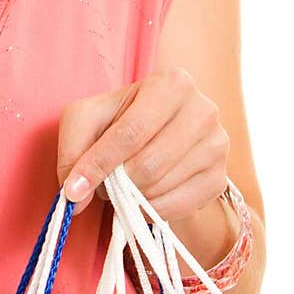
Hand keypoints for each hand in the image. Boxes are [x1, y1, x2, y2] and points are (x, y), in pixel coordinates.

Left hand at [56, 68, 229, 220]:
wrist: (157, 135)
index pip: (130, 132)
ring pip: (161, 187)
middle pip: (149, 164)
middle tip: (103, 182)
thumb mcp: (86, 119)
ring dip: (131, 195)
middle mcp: (203, 110)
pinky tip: (143, 196)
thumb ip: (73, 151)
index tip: (73, 190)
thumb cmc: (118, 120)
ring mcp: (217, 145)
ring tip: (124, 182)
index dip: (98, 164)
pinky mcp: (220, 178)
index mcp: (171, 83)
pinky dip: (150, 210)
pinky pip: (178, 207)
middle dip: (116, 182)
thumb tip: (75, 197)